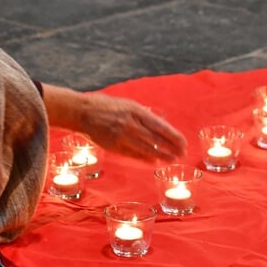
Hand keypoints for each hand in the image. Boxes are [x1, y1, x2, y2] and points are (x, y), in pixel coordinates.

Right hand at [43, 85, 186, 162]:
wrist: (82, 112)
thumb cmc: (106, 106)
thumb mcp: (127, 104)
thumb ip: (142, 114)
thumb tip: (159, 124)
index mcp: (136, 110)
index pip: (160, 126)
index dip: (173, 136)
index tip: (183, 143)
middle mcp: (130, 123)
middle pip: (156, 139)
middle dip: (171, 147)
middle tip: (182, 154)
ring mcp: (122, 135)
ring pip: (147, 148)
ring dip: (161, 155)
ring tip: (171, 159)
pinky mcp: (113, 145)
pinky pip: (133, 154)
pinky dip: (145, 158)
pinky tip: (154, 162)